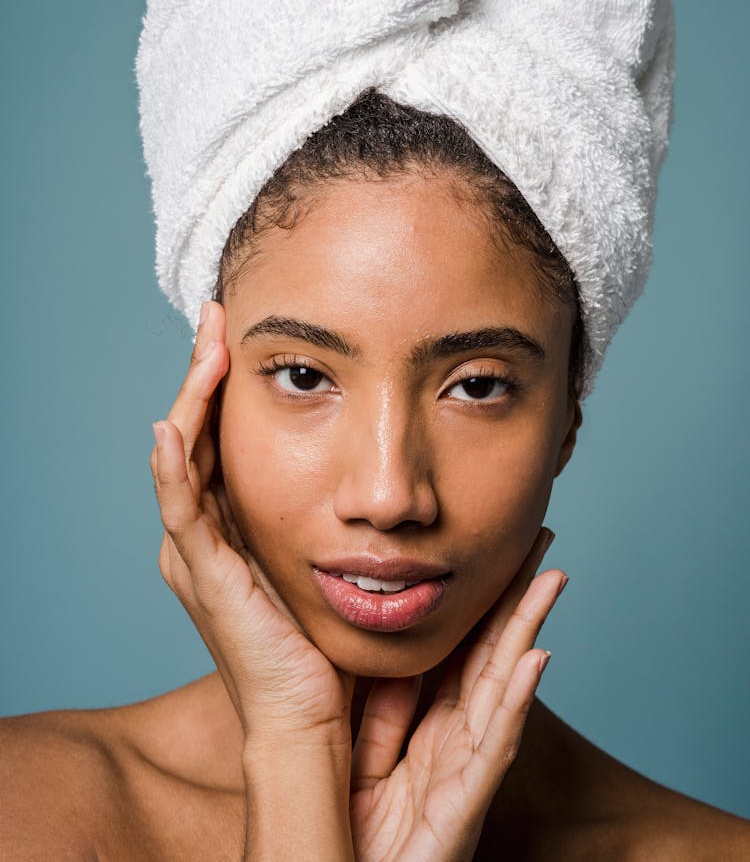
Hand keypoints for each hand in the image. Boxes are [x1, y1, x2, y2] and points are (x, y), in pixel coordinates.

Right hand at [149, 299, 353, 745]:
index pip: (221, 434)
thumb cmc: (332, 640)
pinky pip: (181, 509)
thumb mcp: (336, 556)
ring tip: (208, 343)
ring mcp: (199, 552)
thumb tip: (393, 468)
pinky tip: (175, 424)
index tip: (246, 327)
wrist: (315, 717)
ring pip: (183, 456)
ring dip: (192, 397)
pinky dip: (174, 465)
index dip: (227, 381)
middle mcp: (207, 532)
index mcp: (233, 525)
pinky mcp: (204, 574)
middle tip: (218, 313)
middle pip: (196, 432)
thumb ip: (345, 510)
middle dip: (205, 371)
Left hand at [349, 528, 564, 861]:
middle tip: (542, 540)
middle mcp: (456, 742)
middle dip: (518, 598)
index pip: (462, 649)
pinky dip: (518, 701)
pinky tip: (538, 660)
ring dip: (529, 629)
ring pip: (503, 686)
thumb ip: (380, 706)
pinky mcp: (465, 805)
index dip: (483, 601)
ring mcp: (466, 770)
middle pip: (492, 654)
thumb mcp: (361, 753)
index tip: (499, 550)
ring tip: (552, 578)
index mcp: (429, 728)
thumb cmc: (354, 834)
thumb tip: (386, 643)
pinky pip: (494, 746)